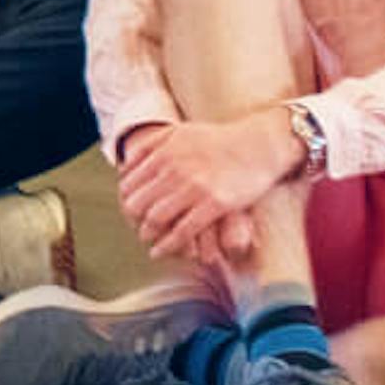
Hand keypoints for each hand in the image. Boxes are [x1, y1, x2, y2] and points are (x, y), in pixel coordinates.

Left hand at [119, 109, 297, 266]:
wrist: (258, 145)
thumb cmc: (219, 140)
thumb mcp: (179, 132)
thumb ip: (151, 145)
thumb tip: (126, 166)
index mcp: (164, 152)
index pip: (130, 183)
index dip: (126, 199)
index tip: (129, 209)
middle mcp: (174, 170)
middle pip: (139, 202)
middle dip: (133, 218)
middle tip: (135, 226)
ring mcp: (194, 188)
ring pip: (157, 218)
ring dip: (147, 232)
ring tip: (146, 239)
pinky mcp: (215, 204)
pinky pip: (184, 231)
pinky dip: (168, 244)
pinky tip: (160, 252)